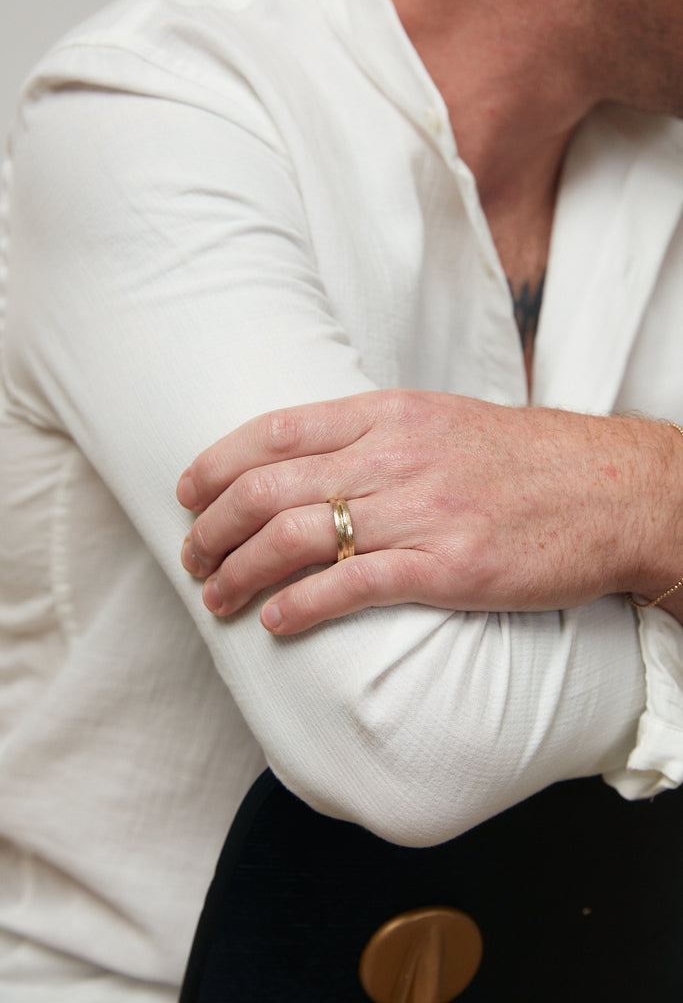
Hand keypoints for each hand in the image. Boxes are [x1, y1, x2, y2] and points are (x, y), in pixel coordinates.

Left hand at [177, 389, 681, 632]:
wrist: (613, 490)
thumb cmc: (526, 460)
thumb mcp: (444, 421)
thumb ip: (376, 433)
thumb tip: (308, 460)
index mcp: (391, 413)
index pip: (275, 431)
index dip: (216, 464)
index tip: (188, 493)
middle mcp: (395, 456)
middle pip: (270, 488)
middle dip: (212, 527)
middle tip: (191, 557)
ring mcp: (420, 511)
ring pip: (297, 538)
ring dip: (240, 571)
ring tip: (217, 597)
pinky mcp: (446, 567)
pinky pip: (351, 586)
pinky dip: (299, 607)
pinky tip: (275, 622)